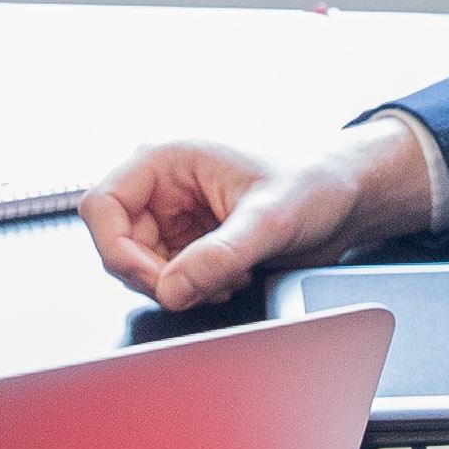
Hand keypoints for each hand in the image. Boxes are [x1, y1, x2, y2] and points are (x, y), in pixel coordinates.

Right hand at [78, 117, 440, 311]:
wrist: (345, 200)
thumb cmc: (313, 185)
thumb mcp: (269, 220)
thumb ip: (219, 255)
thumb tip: (172, 288)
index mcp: (167, 159)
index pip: (102, 206)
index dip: (118, 250)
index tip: (157, 280)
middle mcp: (163, 185)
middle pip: (117, 244)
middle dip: (156, 276)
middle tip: (199, 287)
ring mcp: (173, 215)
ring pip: (140, 267)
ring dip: (177, 286)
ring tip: (225, 279)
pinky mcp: (189, 241)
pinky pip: (166, 277)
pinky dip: (192, 290)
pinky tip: (228, 280)